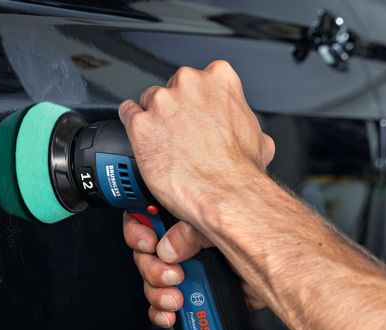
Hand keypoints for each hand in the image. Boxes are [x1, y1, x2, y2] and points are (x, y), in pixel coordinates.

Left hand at [118, 61, 274, 230]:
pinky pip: (127, 115)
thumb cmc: (241, 171)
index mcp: (219, 79)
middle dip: (173, 110)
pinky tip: (142, 140)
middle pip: (170, 89)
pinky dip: (132, 128)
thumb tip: (242, 130)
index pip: (198, 80)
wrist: (226, 194)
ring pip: (147, 101)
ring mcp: (163, 102)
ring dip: (153, 119)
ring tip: (163, 144)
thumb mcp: (258, 138)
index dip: (194, 101)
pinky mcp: (141, 124)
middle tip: (180, 136)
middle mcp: (189, 84)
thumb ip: (244, 122)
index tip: (194, 115)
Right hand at [123, 213, 265, 327]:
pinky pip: (166, 303)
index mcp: (188, 211)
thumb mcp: (216, 216)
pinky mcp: (198, 291)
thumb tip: (168, 247)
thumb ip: (187, 229)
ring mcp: (193, 266)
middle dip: (151, 267)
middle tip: (170, 273)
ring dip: (157, 291)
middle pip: (146, 252)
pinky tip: (172, 313)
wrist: (283, 271)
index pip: (146, 214)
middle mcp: (187, 239)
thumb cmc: (261, 233)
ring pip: (153, 280)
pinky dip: (164, 311)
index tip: (146, 242)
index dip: (138, 229)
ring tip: (176, 297)